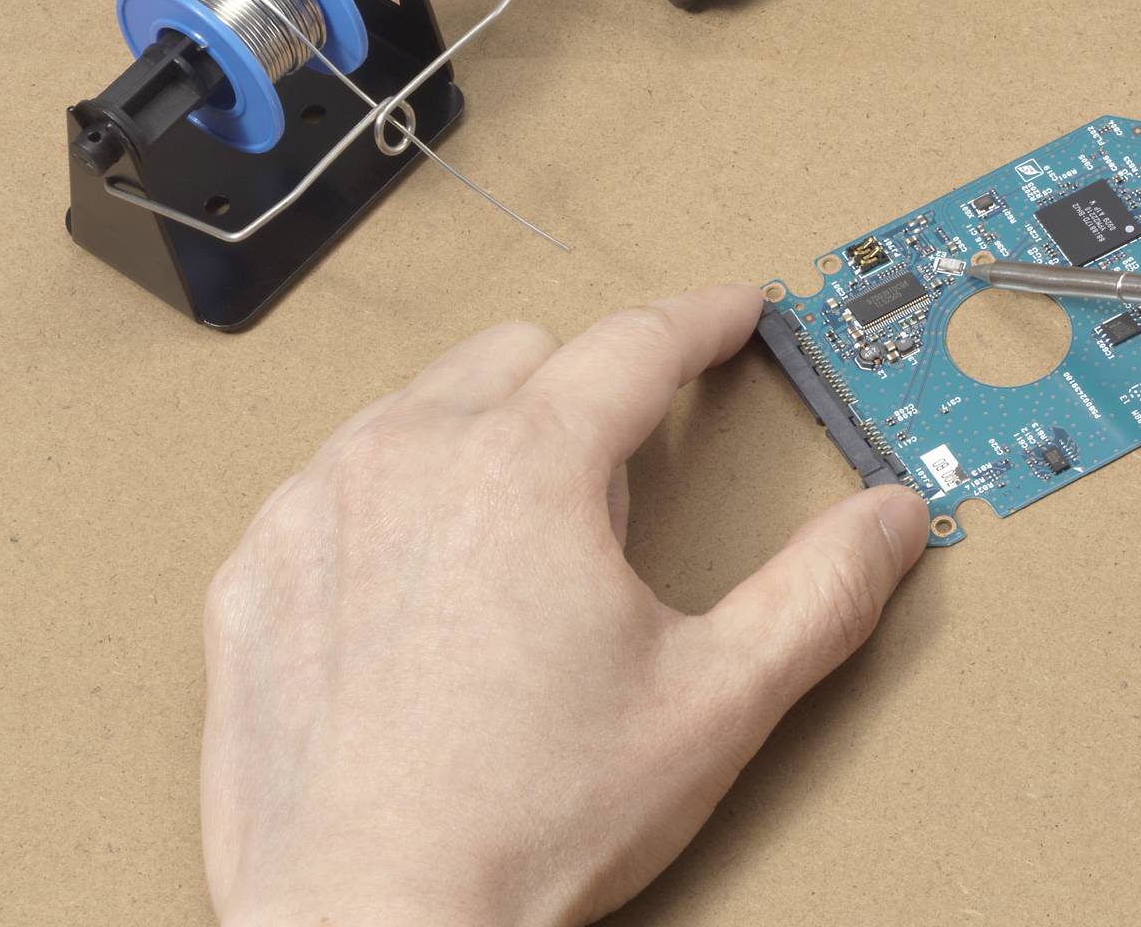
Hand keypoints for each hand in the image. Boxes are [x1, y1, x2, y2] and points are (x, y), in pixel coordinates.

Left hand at [202, 282, 928, 926]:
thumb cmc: (525, 826)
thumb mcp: (715, 702)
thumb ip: (820, 591)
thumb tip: (887, 522)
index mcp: (527, 465)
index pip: (638, 341)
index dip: (705, 319)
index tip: (734, 313)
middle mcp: (409, 459)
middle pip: (525, 356)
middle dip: (586, 395)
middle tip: (616, 506)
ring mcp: (314, 511)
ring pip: (423, 407)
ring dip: (484, 439)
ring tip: (520, 560)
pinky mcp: (253, 574)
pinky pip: (335, 484)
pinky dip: (391, 508)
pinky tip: (424, 596)